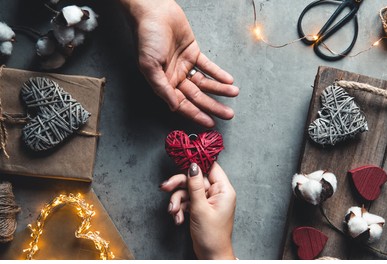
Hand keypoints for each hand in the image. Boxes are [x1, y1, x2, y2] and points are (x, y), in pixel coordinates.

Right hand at [120, 0, 238, 127]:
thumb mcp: (149, 66)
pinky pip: (207, 66)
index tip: (210, 123)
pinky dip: (218, 73)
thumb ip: (162, 88)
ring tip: (234, 94)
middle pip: (197, 96)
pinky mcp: (193, 53)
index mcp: (164, 84)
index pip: (183, 104)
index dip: (196, 114)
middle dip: (213, 106)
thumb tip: (174, 107)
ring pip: (205, 82)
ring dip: (219, 89)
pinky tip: (228, 80)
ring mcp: (185, 65)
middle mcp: (175, 77)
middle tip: (229, 115)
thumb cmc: (147, 38)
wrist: (154, 11)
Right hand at [160, 162, 235, 259]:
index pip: (211, 167)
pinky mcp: (200, 208)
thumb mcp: (200, 208)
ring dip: (177, 201)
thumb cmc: (212, 235)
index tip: (182, 161)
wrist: (211, 256)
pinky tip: (178, 218)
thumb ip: (195, 186)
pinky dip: (180, 209)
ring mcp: (207, 201)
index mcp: (223, 190)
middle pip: (195, 179)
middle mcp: (216, 193)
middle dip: (179, 185)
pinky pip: (187, 202)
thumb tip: (193, 166)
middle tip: (165, 187)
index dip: (197, 163)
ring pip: (188, 191)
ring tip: (173, 212)